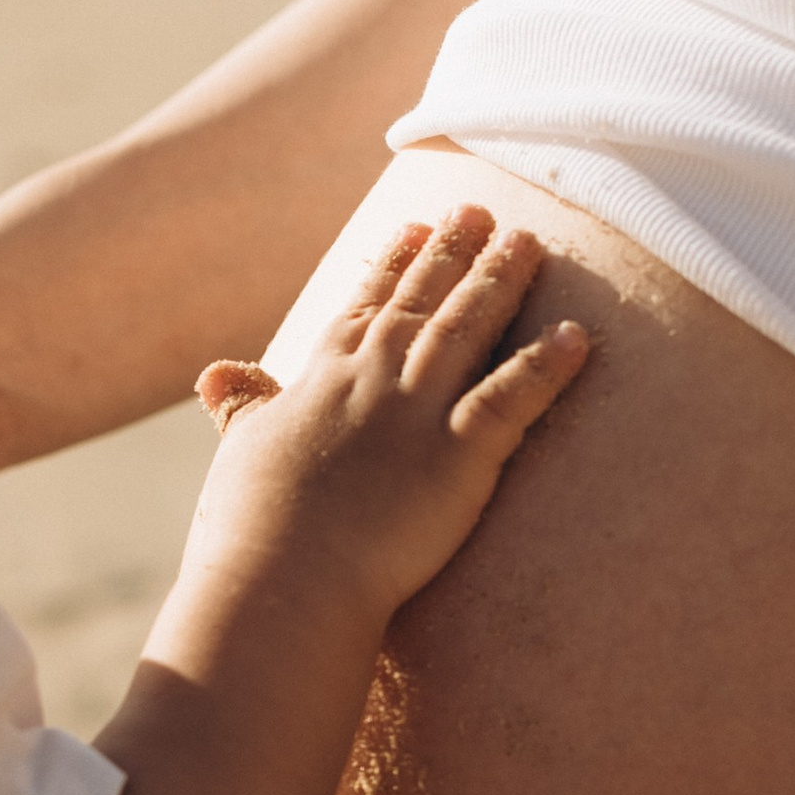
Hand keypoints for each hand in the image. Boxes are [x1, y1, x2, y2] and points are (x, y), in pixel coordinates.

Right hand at [189, 209, 586, 634]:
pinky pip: (513, 399)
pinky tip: (580, 336)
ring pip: (466, 330)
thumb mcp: (240, 450)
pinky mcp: (459, 457)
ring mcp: (416, 414)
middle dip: (454, 253)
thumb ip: (242, 405)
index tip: (414, 229)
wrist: (280, 583)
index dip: (392, 268)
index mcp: (320, 378)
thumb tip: (214, 373)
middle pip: (421, 303)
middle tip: (482, 212)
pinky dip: (547, 366)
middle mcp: (371, 379)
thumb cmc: (252, 528)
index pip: (363, 308)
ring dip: (500, 283)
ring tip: (529, 244)